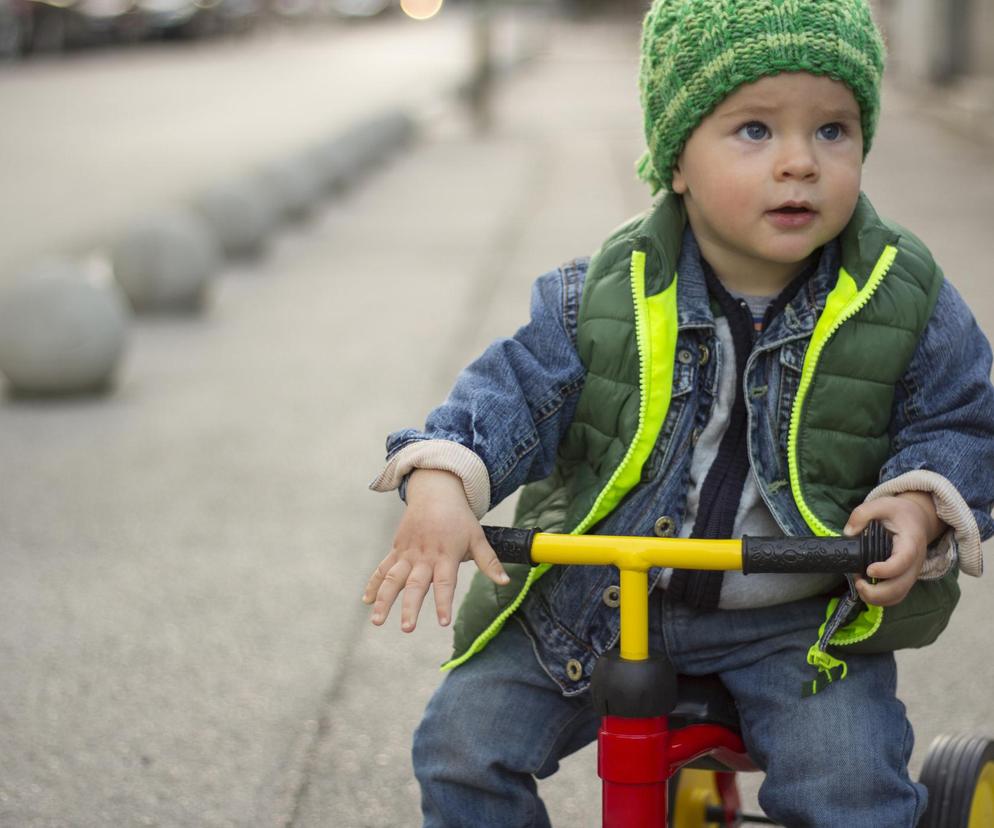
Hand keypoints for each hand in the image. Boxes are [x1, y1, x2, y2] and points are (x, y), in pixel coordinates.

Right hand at [362, 469, 508, 632]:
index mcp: (446, 555)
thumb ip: (489, 562)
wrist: (436, 492)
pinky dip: (373, 584)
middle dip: (410, 607)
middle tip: (407, 628)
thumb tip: (506, 581)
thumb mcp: (478, 537)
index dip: (444, 603)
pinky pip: (382, 568)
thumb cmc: (459, 518)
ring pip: (393, 578)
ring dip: (384, 599)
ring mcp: (408, 553)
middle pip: (416, 585)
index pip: (445, 584)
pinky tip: (366, 600)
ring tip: (377, 620)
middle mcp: (424, 556)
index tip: (443, 622)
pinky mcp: (397, 549)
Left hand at [844, 492, 945, 606]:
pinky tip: (865, 588)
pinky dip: (880, 599)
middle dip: (877, 592)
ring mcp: (911, 573)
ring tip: (859, 586)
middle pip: (900, 587)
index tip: (868, 570)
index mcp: (910, 543)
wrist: (917, 519)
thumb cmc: (898, 512)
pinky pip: (896, 596)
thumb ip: (862, 514)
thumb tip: (848, 533)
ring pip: (898, 596)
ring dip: (877, 598)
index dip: (886, 570)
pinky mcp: (905, 579)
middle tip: (858, 583)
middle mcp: (914, 562)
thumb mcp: (881, 504)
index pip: (902, 562)